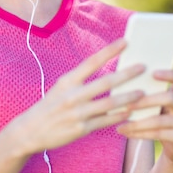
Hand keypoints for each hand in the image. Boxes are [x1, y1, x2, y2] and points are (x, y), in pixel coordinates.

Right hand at [5, 39, 145, 155]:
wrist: (29, 131)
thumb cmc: (50, 106)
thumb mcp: (62, 87)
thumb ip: (82, 80)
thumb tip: (107, 72)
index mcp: (68, 81)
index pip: (92, 61)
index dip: (110, 50)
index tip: (126, 41)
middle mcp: (72, 95)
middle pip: (106, 82)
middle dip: (127, 74)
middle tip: (143, 67)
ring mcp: (77, 113)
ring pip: (110, 103)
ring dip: (129, 98)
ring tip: (142, 93)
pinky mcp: (81, 129)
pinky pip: (105, 121)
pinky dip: (119, 116)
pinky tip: (131, 113)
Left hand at [116, 70, 172, 163]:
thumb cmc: (161, 116)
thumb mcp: (159, 104)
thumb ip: (149, 94)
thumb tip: (123, 86)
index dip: (169, 74)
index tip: (152, 73)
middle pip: (168, 98)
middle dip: (145, 101)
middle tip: (127, 105)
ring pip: (159, 120)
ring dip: (138, 123)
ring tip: (121, 125)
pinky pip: (158, 134)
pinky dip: (139, 133)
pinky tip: (126, 132)